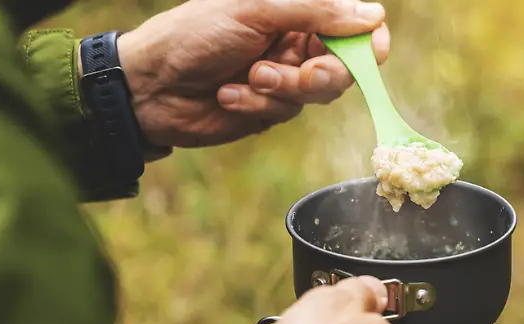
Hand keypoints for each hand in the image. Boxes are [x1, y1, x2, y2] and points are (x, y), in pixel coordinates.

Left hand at [105, 0, 390, 148]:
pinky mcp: (270, 109)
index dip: (368, 41)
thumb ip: (315, 11)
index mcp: (295, 11)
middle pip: (345, 66)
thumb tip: (373, 16)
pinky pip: (286, 113)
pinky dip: (257, 105)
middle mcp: (295, 42)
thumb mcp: (255, 10)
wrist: (150, 85)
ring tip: (248, 79)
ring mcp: (284, 77)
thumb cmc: (194, 35)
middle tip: (298, 74)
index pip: (352, 25)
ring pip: (318, 93)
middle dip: (321, 74)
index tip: (372, 53)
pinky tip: (228, 95)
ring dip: (283, 89)